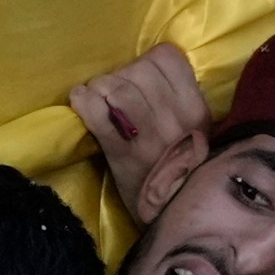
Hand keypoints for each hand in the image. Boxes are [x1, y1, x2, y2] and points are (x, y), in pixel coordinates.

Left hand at [68, 43, 208, 221]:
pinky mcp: (122, 153)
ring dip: (99, 89)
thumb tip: (143, 73)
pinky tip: (80, 102)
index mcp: (195, 110)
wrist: (173, 216)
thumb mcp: (193, 134)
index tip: (137, 79)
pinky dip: (83, 102)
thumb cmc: (180, 173)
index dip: (146, 63)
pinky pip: (97, 114)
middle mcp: (176, 118)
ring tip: (96, 102)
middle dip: (117, 77)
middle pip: (137, 69)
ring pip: (116, 87)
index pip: (166, 57)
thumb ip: (177, 103)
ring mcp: (149, 136)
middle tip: (110, 95)